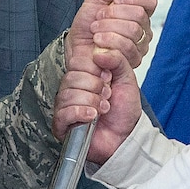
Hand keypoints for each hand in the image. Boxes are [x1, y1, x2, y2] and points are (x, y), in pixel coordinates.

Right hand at [54, 48, 140, 167]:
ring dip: (91, 101)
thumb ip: (117, 60)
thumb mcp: (127, 79)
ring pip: (67, 94)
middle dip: (95, 87)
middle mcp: (72, 89)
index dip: (95, 70)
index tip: (109, 80)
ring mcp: (65, 106)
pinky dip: (80, 112)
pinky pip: (63, 112)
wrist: (126, 137)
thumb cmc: (124, 111)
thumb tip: (99, 51)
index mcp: (85, 76)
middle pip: (72, 77)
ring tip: (103, 109)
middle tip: (107, 96)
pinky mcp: (62, 124)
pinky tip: (92, 116)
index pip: (78, 62)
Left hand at [61, 0, 155, 112]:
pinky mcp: (132, 62)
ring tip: (95, 32)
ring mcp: (140, 46)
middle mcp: (143, 30)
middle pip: (139, 16)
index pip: (149, 2)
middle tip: (98, 19)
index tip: (114, 0)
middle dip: (113, 15)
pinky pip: (126, 49)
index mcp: (138, 13)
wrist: (75, 47)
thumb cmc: (86, 24)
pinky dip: (108, 44)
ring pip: (133, 32)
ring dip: (108, 29)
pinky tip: (98, 45)